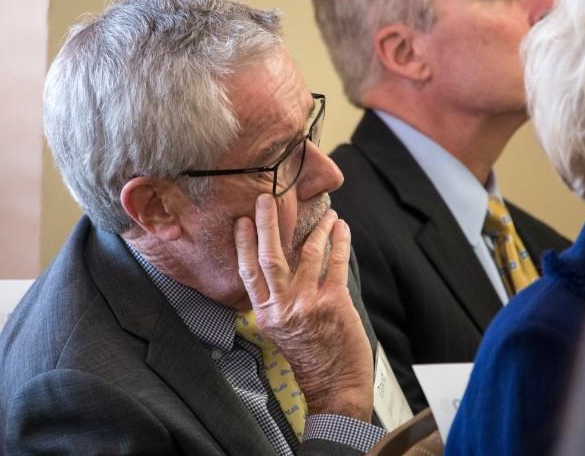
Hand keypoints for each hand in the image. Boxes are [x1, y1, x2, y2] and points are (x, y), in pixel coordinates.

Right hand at [234, 194, 373, 420]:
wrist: (334, 385)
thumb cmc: (309, 356)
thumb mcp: (280, 329)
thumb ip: (277, 299)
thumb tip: (281, 263)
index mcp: (265, 313)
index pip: (249, 272)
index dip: (244, 244)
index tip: (243, 221)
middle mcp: (282, 307)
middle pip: (270, 257)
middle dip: (268, 224)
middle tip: (266, 199)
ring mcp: (307, 304)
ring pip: (307, 254)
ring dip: (317, 229)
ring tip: (326, 214)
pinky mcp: (334, 303)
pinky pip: (334, 263)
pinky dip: (339, 241)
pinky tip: (341, 229)